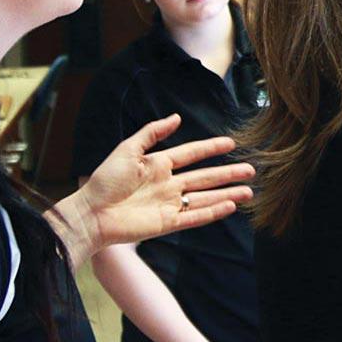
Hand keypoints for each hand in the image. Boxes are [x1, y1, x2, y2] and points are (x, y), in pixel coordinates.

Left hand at [77, 114, 253, 248]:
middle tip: (251, 170)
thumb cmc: (104, 181)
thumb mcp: (127, 150)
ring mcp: (169, 205)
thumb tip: (176, 118)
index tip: (231, 144)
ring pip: (205, 198)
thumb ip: (152, 133)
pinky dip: (213, 212)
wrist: (90, 214)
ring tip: (248, 192)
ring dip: (227, 195)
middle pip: (205, 177)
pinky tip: (230, 207)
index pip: (192, 154)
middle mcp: (168, 185)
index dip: (211, 148)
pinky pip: (195, 217)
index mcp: (158, 165)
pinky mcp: (167, 223)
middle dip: (228, 174)